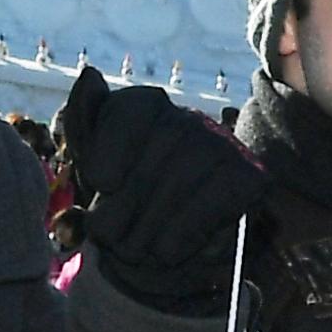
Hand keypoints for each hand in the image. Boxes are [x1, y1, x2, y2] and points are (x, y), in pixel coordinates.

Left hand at [57, 66, 268, 305]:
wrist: (157, 256)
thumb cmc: (118, 205)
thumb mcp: (87, 167)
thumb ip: (81, 122)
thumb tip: (90, 76)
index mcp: (146, 107)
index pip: (131, 109)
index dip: (114, 146)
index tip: (102, 183)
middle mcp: (188, 120)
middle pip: (160, 145)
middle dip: (128, 198)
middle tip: (108, 236)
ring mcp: (223, 147)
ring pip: (186, 174)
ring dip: (151, 222)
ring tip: (133, 249)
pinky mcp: (250, 178)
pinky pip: (214, 200)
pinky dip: (183, 232)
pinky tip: (165, 251)